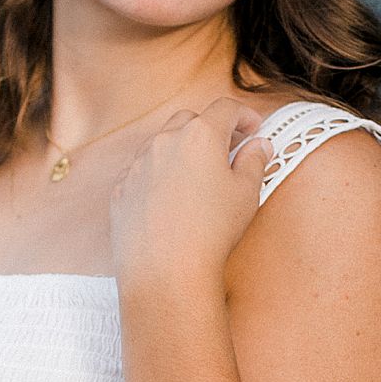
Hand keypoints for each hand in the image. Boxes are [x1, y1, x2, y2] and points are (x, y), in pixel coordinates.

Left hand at [109, 96, 272, 294]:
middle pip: (191, 119)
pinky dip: (159, 175)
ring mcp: (138, 164)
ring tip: (199, 178)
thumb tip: (259, 146)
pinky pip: (143, 171)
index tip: (253, 128)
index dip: (244, 116)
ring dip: (182, 151)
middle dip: (211, 128)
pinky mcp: (122, 188)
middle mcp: (164, 142)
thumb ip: (255, 161)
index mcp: (200, 135)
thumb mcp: (246, 194)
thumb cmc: (210, 233)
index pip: (226, 109)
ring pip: (162, 144)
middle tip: (229, 150)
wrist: (165, 272)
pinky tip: (172, 199)